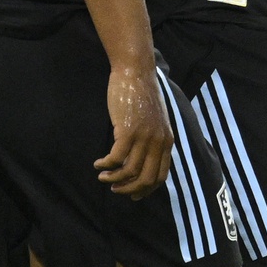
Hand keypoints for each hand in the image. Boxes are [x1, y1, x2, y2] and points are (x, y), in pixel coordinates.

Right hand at [94, 64, 172, 198]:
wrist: (136, 72)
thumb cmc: (142, 94)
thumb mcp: (156, 120)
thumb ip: (154, 139)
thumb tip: (143, 160)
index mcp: (167, 140)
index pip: (160, 176)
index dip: (146, 190)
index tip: (133, 195)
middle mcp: (158, 141)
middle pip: (147, 179)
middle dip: (130, 190)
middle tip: (116, 189)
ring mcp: (144, 137)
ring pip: (129, 172)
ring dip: (114, 179)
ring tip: (103, 176)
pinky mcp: (128, 131)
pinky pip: (116, 159)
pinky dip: (105, 165)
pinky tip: (98, 163)